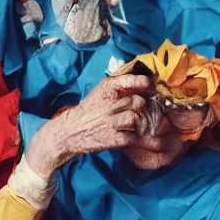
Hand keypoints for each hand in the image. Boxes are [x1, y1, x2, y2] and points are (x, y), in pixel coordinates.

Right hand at [26, 74, 150, 177]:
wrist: (70, 132)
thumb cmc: (89, 110)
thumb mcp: (100, 92)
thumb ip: (119, 86)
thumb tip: (145, 82)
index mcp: (106, 88)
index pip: (133, 80)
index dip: (145, 84)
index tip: (149, 88)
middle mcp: (109, 104)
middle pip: (138, 102)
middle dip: (141, 107)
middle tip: (139, 110)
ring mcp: (110, 122)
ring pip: (136, 119)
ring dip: (138, 123)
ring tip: (133, 124)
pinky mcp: (112, 139)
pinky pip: (133, 137)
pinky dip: (134, 137)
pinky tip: (128, 135)